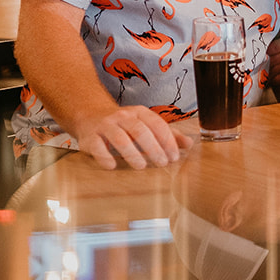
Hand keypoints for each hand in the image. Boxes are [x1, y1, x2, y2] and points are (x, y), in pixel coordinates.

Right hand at [72, 105, 188, 169]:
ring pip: (120, 138)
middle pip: (140, 131)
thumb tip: (189, 144)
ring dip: (132, 153)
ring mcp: (106, 125)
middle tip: (162, 163)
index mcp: (139, 113)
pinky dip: (105, 156)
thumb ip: (167, 135)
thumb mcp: (146, 125)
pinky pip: (98, 146)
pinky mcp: (91, 136)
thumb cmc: (124, 125)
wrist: (90, 115)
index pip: (157, 124)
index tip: (174, 157)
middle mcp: (123, 117)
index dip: (167, 141)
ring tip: (141, 166)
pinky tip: (112, 166)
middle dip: (153, 148)